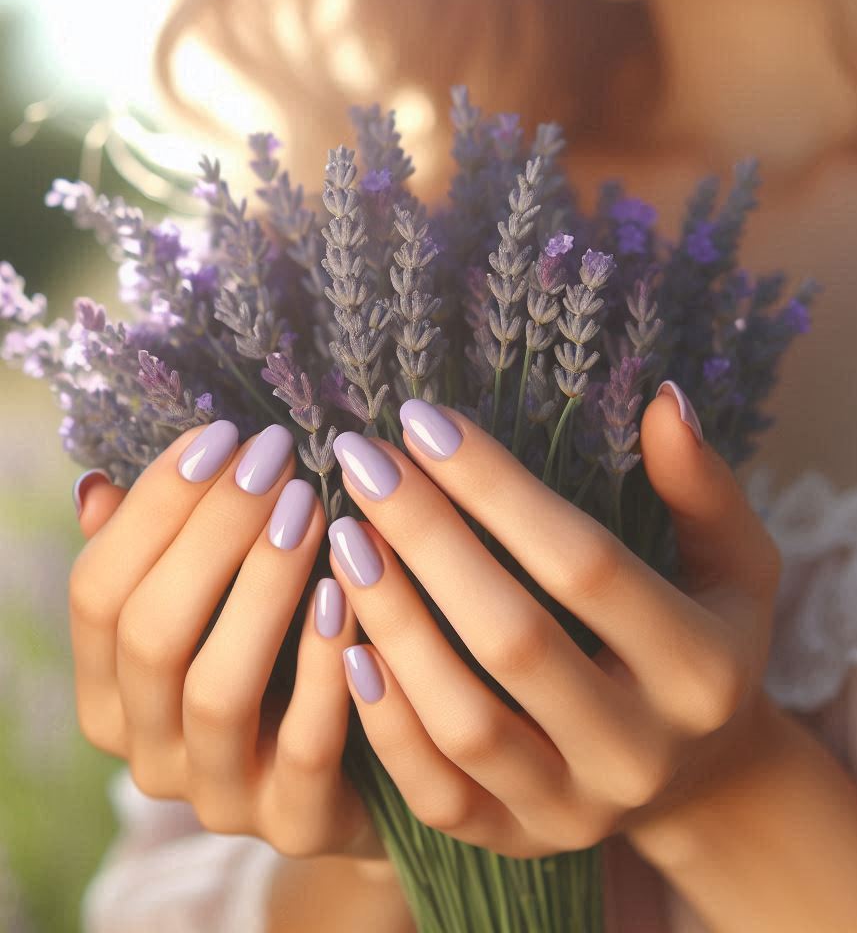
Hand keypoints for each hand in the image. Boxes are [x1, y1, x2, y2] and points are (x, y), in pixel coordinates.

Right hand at [68, 421, 385, 859]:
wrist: (360, 774)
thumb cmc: (282, 665)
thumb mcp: (219, 609)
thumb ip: (166, 556)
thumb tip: (97, 486)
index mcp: (111, 690)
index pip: (98, 591)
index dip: (154, 507)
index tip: (221, 433)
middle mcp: (148, 747)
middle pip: (152, 634)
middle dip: (212, 534)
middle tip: (276, 461)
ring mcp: (217, 794)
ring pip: (216, 689)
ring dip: (262, 590)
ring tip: (312, 512)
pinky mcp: (294, 821)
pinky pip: (305, 747)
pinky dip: (324, 668)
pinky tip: (350, 597)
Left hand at [326, 386, 781, 860]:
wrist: (703, 773)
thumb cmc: (712, 642)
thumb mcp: (735, 564)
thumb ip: (704, 489)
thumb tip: (665, 400)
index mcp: (702, 669)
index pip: (585, 565)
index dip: (498, 488)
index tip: (423, 421)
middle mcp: (641, 750)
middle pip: (514, 639)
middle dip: (428, 538)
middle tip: (363, 461)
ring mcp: (577, 810)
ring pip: (466, 723)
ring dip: (394, 623)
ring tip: (345, 538)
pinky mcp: (521, 842)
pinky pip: (438, 794)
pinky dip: (386, 722)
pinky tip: (344, 642)